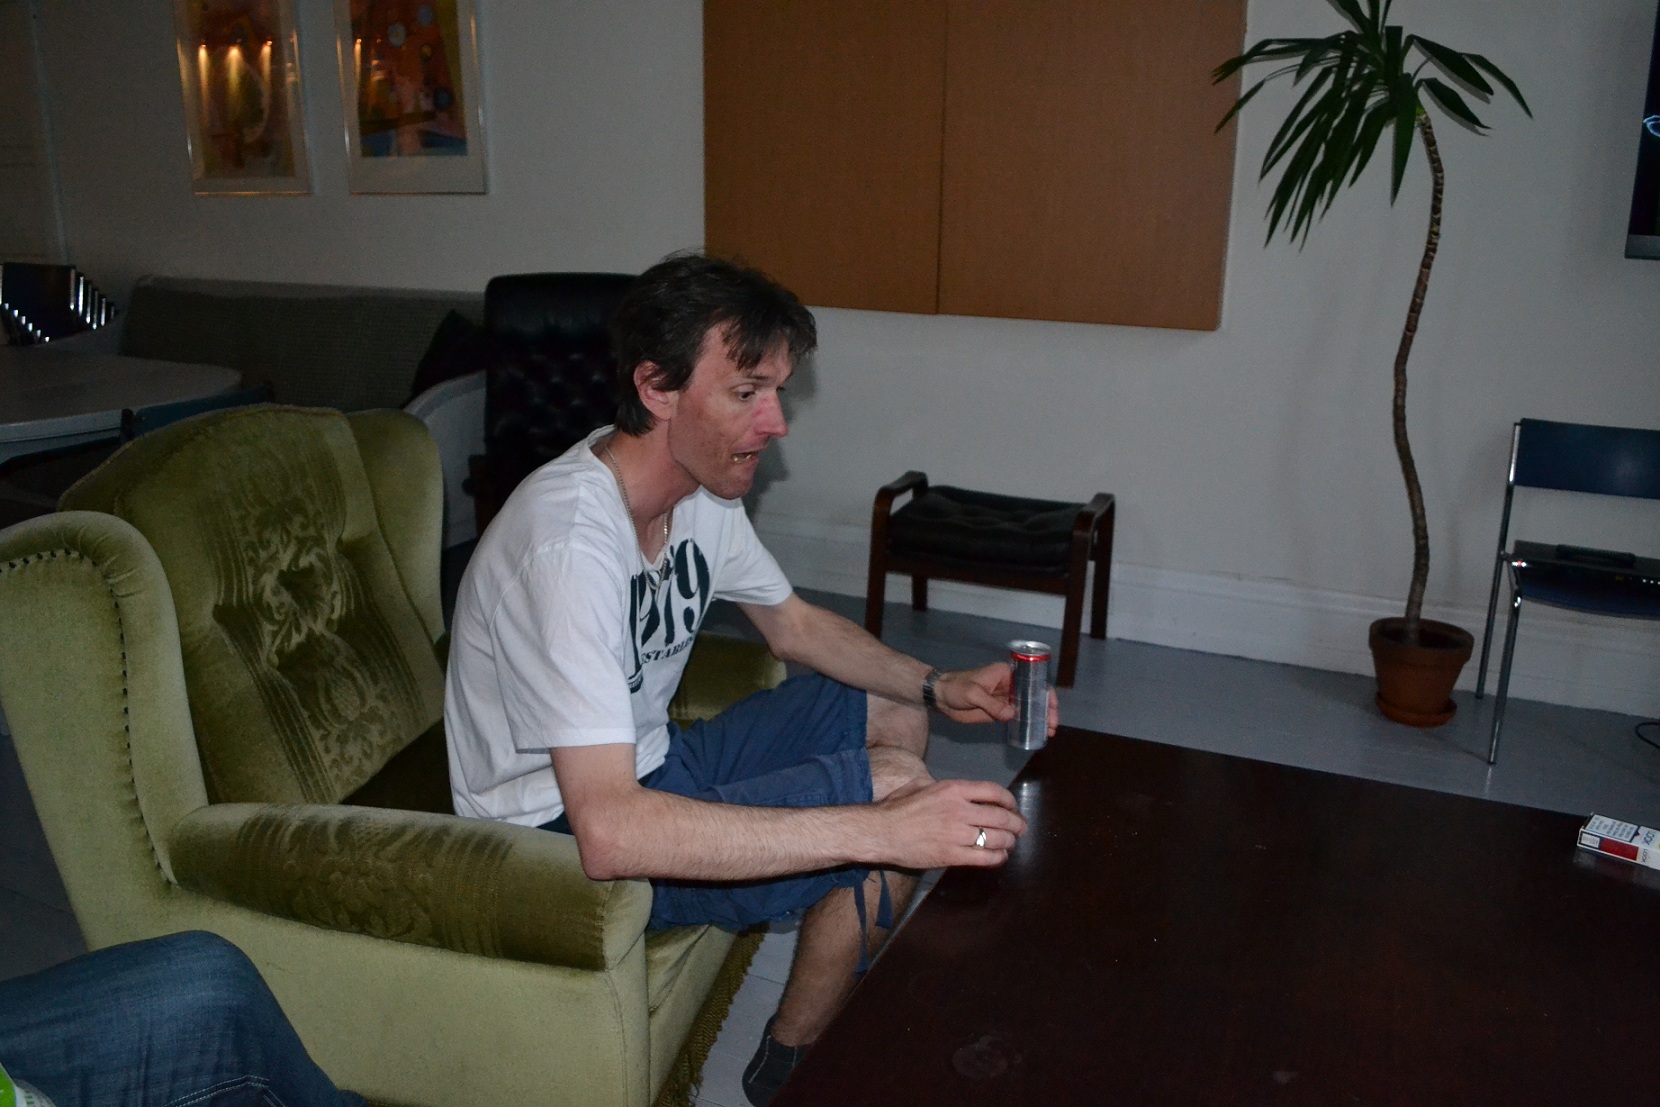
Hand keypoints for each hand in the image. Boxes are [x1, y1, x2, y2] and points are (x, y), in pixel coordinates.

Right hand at [874, 778, 1027, 868]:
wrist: (881, 832)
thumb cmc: (897, 807)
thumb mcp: (920, 785)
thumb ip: (941, 786)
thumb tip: (954, 790)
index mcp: (953, 789)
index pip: (993, 791)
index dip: (1009, 800)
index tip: (1012, 807)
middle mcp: (959, 810)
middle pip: (1001, 816)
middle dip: (1016, 823)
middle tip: (1020, 828)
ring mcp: (957, 834)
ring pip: (997, 838)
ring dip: (1009, 841)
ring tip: (1011, 842)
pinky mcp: (952, 855)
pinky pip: (984, 857)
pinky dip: (998, 857)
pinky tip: (1000, 856)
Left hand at [933, 663, 1060, 734]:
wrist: (939, 697)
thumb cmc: (956, 688)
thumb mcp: (973, 693)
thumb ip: (992, 704)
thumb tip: (1012, 714)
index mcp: (1007, 674)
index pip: (1032, 682)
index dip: (1045, 694)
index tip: (1052, 708)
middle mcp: (1010, 686)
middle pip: (1033, 697)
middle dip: (1046, 710)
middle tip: (1052, 726)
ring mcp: (1005, 700)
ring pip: (1027, 709)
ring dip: (1038, 720)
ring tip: (1048, 733)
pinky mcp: (998, 712)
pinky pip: (1016, 718)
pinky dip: (1026, 725)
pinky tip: (1033, 734)